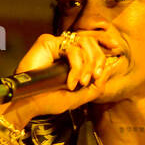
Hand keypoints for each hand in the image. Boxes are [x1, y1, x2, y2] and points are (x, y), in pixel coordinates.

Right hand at [1, 31, 123, 127]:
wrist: (29, 104)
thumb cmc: (49, 101)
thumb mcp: (79, 97)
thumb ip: (97, 86)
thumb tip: (111, 68)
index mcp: (72, 58)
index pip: (91, 43)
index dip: (104, 41)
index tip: (116, 48)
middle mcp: (65, 49)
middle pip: (91, 42)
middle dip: (98, 60)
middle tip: (94, 78)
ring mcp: (56, 45)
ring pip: (84, 43)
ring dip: (87, 65)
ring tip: (80, 82)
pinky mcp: (47, 43)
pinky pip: (72, 48)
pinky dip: (76, 65)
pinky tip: (70, 81)